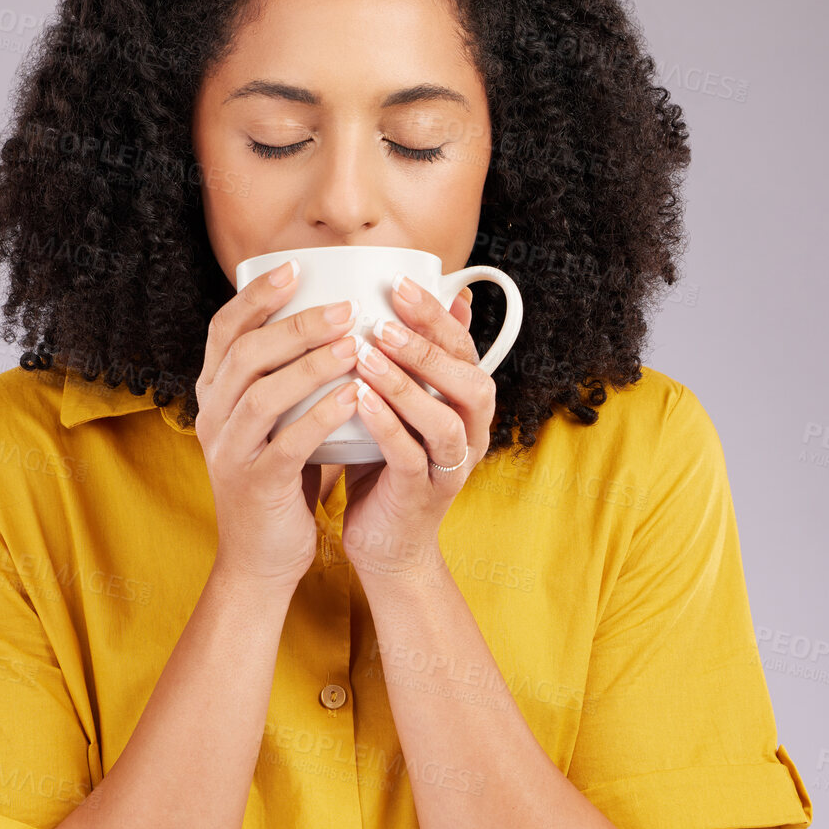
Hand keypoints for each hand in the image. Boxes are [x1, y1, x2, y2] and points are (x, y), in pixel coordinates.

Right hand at [195, 260, 363, 593]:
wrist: (261, 558)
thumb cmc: (283, 479)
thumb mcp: (281, 420)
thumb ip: (301, 376)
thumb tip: (348, 320)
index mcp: (215, 395)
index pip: (224, 330)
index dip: (256, 295)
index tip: (295, 268)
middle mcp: (213, 418)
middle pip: (244, 354)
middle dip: (295, 324)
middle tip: (344, 306)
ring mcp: (229, 452)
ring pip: (262, 394)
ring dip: (310, 365)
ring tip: (354, 344)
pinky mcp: (255, 485)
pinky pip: (286, 443)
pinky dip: (321, 415)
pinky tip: (354, 396)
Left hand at [339, 274, 487, 581]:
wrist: (386, 545)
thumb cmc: (388, 465)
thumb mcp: (403, 406)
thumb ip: (415, 360)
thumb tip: (433, 300)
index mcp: (468, 406)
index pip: (464, 350)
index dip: (437, 315)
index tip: (399, 284)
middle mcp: (470, 435)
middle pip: (470, 382)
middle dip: (429, 346)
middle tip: (386, 317)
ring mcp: (449, 469)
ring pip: (444, 421)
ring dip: (407, 385)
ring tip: (368, 354)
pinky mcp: (421, 496)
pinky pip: (410, 456)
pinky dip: (386, 425)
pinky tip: (358, 399)